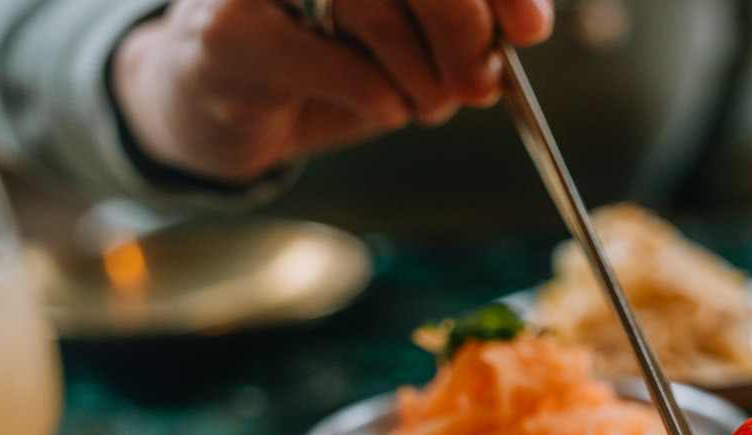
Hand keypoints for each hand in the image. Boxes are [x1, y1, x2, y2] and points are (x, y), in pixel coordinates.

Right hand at [111, 0, 551, 184]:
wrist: (220, 102)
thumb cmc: (325, 59)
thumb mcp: (409, 34)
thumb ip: (463, 19)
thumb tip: (525, 26)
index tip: (531, 31)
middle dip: (462, 30)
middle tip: (481, 84)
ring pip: (372, 8)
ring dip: (420, 75)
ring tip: (426, 104)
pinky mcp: (228, 32)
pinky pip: (335, 64)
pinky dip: (377, 98)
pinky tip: (383, 108)